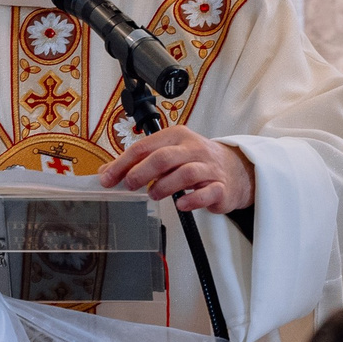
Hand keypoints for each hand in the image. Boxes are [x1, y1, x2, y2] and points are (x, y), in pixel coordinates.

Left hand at [98, 126, 253, 213]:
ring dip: (164, 186)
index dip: (123, 164)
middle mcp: (193, 149)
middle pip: (163, 158)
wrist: (235, 170)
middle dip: (141, 172)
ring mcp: (208, 168)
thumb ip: (139, 162)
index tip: (108, 179)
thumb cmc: (196, 161)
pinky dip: (191, 200)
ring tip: (153, 194)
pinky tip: (180, 205)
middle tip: (129, 185)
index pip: (144, 147)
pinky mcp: (220, 187)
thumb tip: (107, 172)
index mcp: (176, 136)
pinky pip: (206, 193)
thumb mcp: (168, 154)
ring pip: (185, 174)